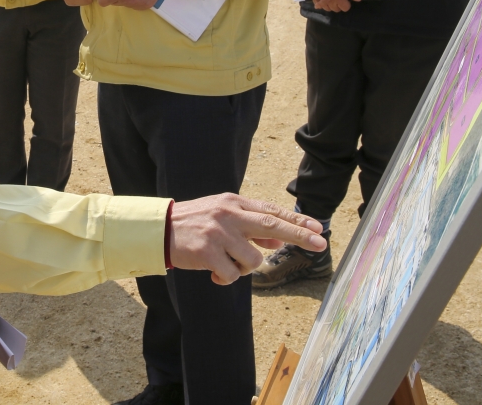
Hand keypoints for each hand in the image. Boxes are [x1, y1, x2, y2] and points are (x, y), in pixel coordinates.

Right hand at [168, 194, 326, 284]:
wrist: (160, 230)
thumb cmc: (196, 224)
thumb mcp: (223, 217)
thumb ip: (250, 225)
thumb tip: (278, 238)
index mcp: (234, 203)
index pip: (271, 210)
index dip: (296, 220)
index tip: (317, 228)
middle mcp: (228, 215)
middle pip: (271, 224)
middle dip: (299, 235)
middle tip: (320, 243)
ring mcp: (218, 233)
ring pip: (253, 259)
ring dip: (244, 268)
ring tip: (227, 263)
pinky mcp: (207, 252)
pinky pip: (232, 275)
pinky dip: (226, 278)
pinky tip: (214, 272)